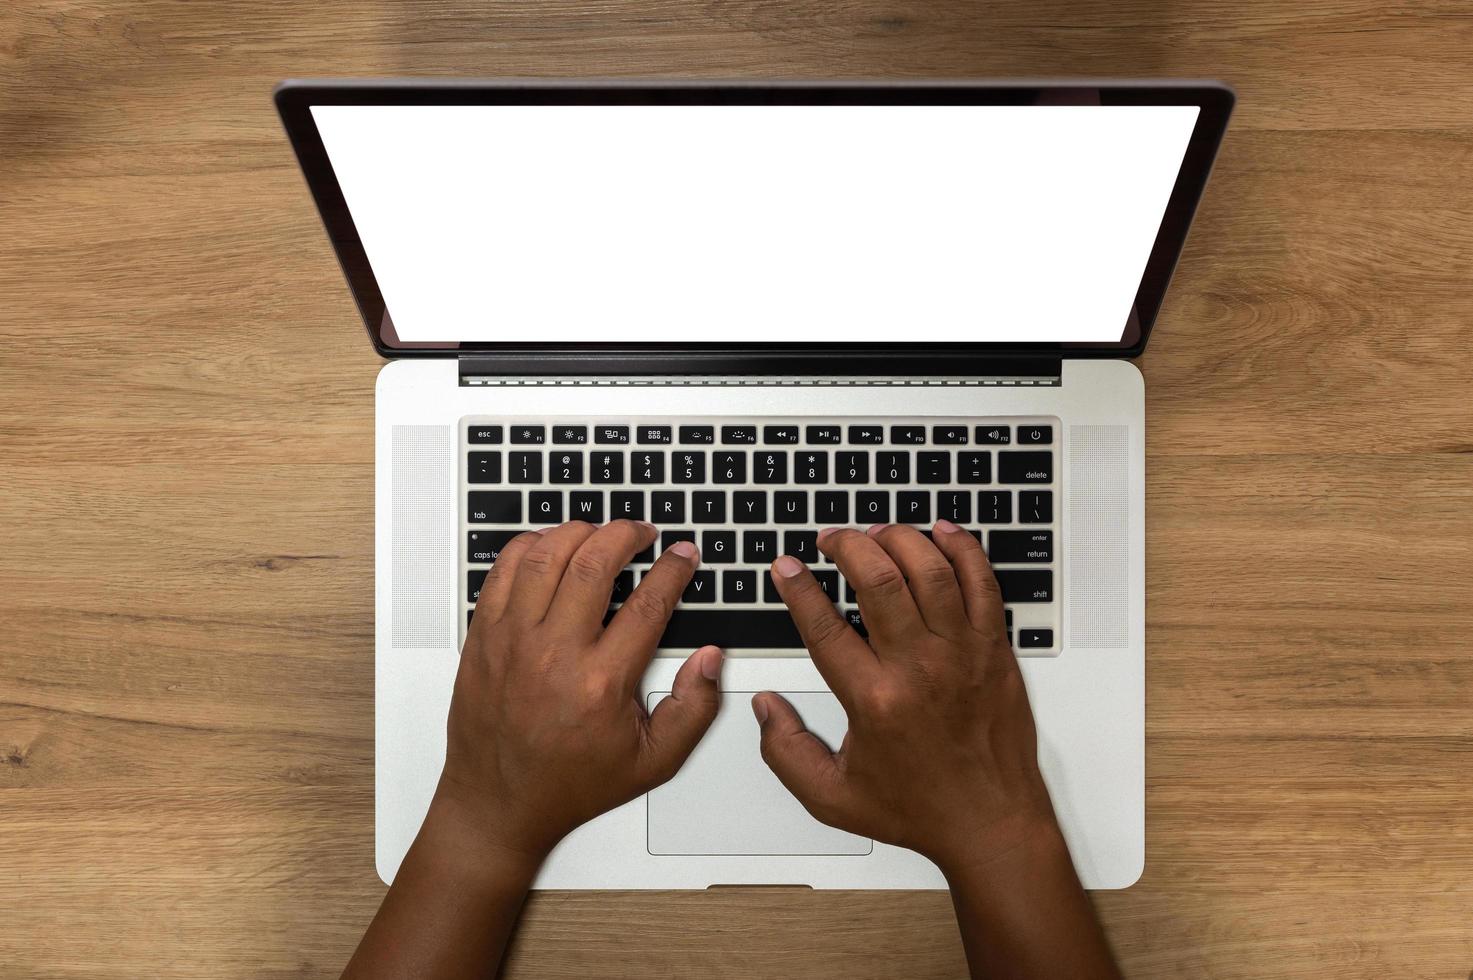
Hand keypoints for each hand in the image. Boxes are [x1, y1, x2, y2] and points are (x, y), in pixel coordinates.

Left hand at [437, 520, 721, 862]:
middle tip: (643, 532)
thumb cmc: (570, 783)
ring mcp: (512, 641)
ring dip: (578, 533)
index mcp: (600, 683)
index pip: (647, 604)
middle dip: (626, 535)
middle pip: (594, 564)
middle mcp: (553, 654)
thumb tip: (711, 659)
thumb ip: (694, 709)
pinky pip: (504, 570)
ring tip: (600, 533)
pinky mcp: (482, 637)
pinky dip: (530, 546)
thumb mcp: (652, 762)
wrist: (499, 803)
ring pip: (546, 556)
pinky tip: (551, 545)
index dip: (672, 570)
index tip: (683, 555)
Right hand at [757, 521, 1057, 872]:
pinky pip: (982, 583)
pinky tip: (942, 532)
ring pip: (930, 571)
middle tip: (831, 539)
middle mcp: (920, 669)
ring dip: (899, 539)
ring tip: (877, 532)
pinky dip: (963, 549)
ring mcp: (962, 654)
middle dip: (847, 546)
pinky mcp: (994, 650)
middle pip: (878, 580)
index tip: (786, 568)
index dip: (798, 588)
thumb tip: (766, 707)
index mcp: (875, 700)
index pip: (825, 626)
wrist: (992, 823)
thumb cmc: (920, 809)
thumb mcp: (832, 797)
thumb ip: (785, 752)